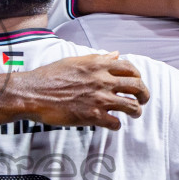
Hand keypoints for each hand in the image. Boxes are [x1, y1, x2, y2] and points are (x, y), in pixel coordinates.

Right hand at [12, 53, 147, 129]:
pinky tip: (112, 124)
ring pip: (132, 106)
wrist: (33, 93)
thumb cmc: (50, 76)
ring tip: (134, 114)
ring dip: (136, 111)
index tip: (137, 82)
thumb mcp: (75, 61)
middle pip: (137, 87)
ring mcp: (100, 99)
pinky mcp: (93, 116)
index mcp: (98, 65)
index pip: (130, 68)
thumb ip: (98, 58)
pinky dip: (117, 125)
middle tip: (143, 100)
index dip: (138, 76)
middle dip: (144, 95)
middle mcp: (103, 80)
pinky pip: (116, 123)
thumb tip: (115, 54)